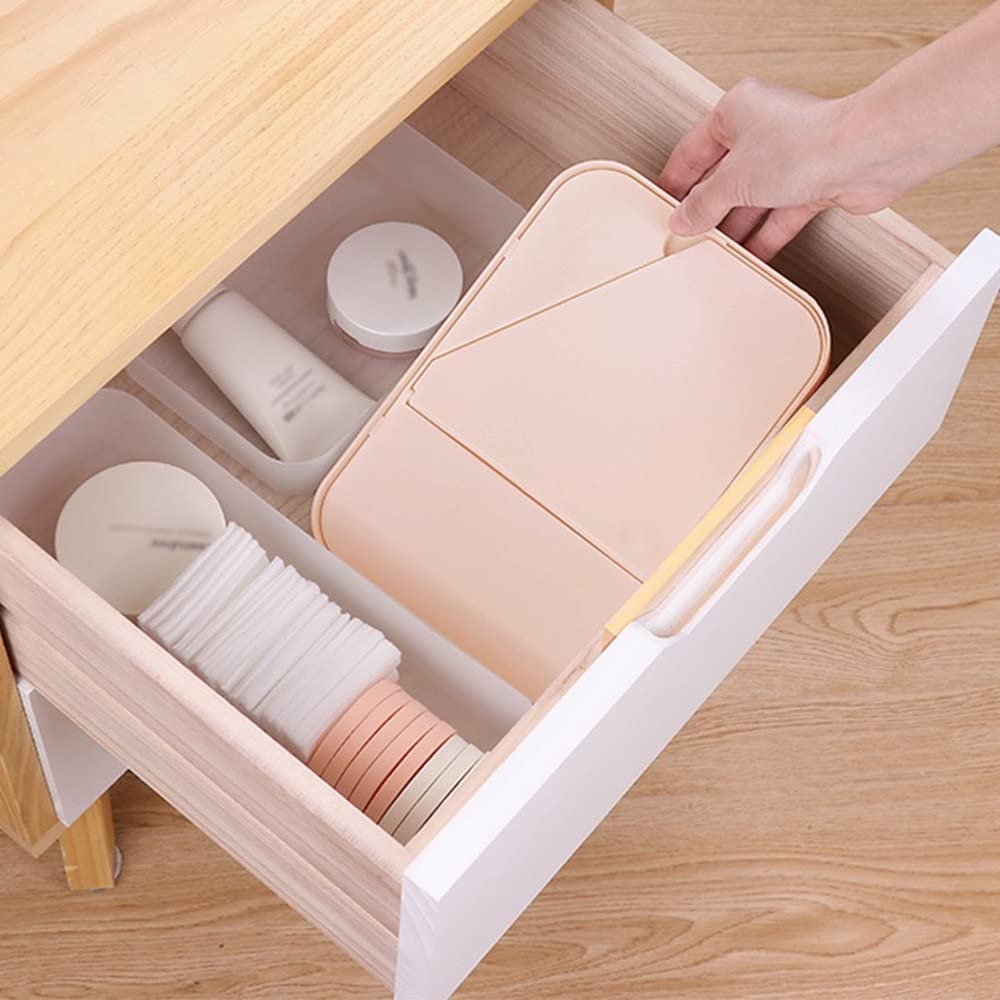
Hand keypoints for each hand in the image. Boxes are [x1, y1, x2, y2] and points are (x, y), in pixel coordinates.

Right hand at [658, 78, 908, 260]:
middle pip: (724, 176)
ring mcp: (791, 158)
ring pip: (753, 198)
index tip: (662, 202)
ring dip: (735, 226)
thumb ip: (703, 203)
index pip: (695, 148)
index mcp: (738, 111)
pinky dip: (765, 236)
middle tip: (686, 232)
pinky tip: (749, 256)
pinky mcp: (813, 183)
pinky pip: (780, 215)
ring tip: (712, 251)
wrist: (864, 156)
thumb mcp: (733, 180)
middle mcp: (765, 130)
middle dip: (707, 208)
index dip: (676, 178)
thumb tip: (683, 218)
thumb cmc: (805, 145)